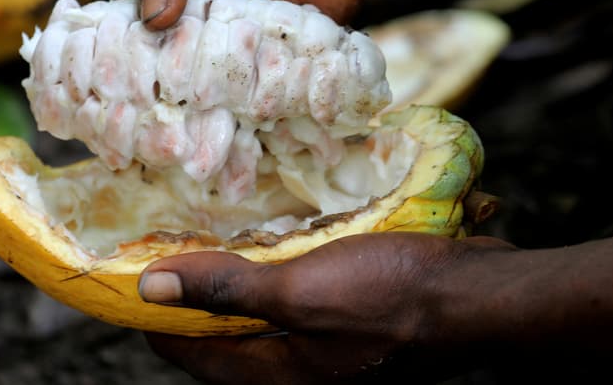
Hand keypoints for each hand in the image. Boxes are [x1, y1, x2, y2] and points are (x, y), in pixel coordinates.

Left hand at [137, 232, 518, 383]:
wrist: (477, 297)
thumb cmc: (391, 297)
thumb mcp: (301, 291)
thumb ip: (228, 291)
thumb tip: (150, 287)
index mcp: (279, 376)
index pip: (194, 354)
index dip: (159, 318)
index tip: (134, 278)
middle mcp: (299, 369)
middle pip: (227, 338)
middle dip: (197, 297)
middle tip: (173, 249)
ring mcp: (330, 347)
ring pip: (266, 318)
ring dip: (240, 283)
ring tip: (218, 241)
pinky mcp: (355, 321)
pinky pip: (300, 301)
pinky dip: (281, 273)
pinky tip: (281, 241)